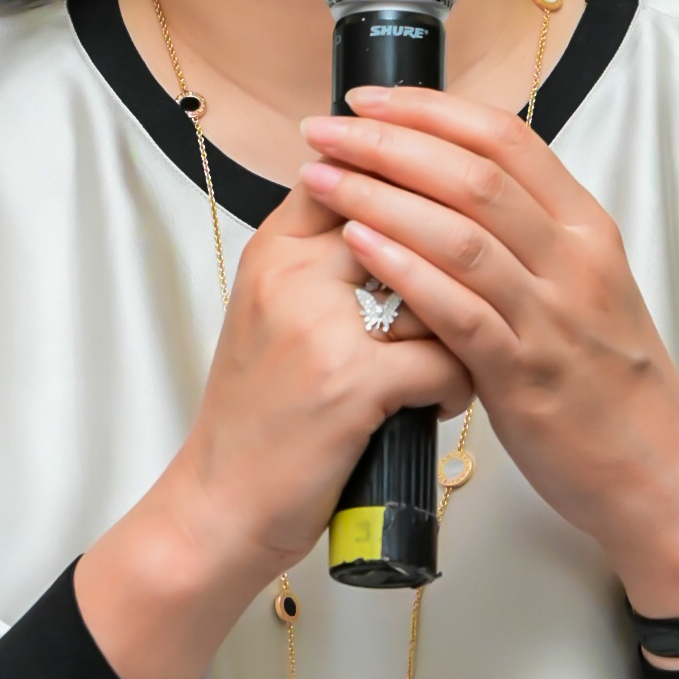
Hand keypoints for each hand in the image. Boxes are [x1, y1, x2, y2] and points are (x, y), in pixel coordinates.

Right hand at [74, 178, 470, 678]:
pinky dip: (455, 386)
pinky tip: (434, 404)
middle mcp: (294, 273)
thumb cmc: (258, 415)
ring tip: (442, 364)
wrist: (218, 505)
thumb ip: (323, 258)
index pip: (357, 173)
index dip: (411, 188)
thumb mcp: (271, 315)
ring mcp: (322, 326)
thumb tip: (402, 208)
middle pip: (410, 223)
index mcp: (274, 250)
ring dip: (459, 331)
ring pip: (440, 291)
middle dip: (447, 267)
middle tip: (460, 304)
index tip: (443, 221)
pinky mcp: (353, 382)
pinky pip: (446, 357)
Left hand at [299, 88, 678, 619]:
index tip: (368, 98)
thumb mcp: (583, 288)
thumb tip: (455, 188)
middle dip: (389, 141)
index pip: (506, 137)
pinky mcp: (528, 375)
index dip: (429, 109)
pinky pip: (460, 310)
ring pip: (462, 232)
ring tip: (322, 178)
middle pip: (474, 172)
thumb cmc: (608, 381)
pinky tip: (358, 246)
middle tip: (325, 129)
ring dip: (381, 197)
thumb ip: (529, 236)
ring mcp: (553, 317)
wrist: (658, 470)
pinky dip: (405, 271)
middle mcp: (574, 260)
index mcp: (586, 228)